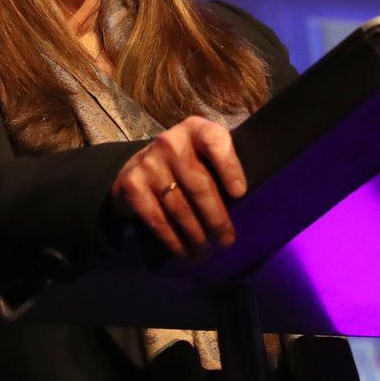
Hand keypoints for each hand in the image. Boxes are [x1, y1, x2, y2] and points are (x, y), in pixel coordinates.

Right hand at [110, 116, 246, 257]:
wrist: (137, 166)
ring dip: (196, 235)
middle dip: (216, 218)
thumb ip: (222, 167)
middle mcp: (170, 142)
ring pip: (179, 208)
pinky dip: (173, 240)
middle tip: (226, 240)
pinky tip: (184, 251)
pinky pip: (157, 219)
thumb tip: (247, 205)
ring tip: (207, 251)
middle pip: (199, 185)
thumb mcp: (204, 153)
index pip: (215, 141)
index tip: (240, 194)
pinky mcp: (132, 185)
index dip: (229, 167)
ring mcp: (149, 163)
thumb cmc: (185, 163)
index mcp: (195, 129)